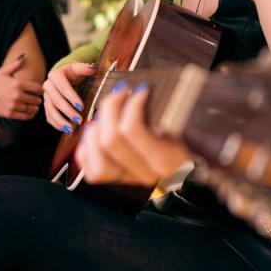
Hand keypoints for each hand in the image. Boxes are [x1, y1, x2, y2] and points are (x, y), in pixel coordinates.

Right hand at [0, 55, 42, 119]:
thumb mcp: (3, 72)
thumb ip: (15, 64)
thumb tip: (24, 56)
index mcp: (17, 84)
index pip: (37, 88)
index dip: (41, 90)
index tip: (40, 91)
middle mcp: (17, 95)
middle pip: (36, 99)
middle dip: (38, 99)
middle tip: (37, 99)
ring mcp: (14, 105)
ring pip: (32, 108)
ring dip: (35, 107)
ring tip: (35, 105)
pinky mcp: (11, 114)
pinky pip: (26, 116)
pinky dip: (30, 115)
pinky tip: (30, 112)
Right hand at [42, 62, 93, 132]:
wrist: (64, 76)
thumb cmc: (73, 73)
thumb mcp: (78, 68)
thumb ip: (85, 68)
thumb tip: (92, 68)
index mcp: (55, 75)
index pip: (63, 87)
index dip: (72, 97)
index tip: (81, 107)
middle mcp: (47, 85)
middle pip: (56, 100)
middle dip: (67, 111)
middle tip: (79, 120)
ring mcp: (46, 96)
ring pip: (50, 110)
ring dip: (60, 120)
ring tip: (71, 129)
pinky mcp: (46, 105)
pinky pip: (49, 116)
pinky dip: (56, 124)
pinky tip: (65, 129)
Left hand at [74, 82, 190, 185]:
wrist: (184, 171)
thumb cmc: (183, 141)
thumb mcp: (182, 128)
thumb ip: (165, 115)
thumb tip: (141, 94)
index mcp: (163, 161)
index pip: (132, 130)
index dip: (132, 104)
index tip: (141, 90)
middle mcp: (143, 174)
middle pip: (110, 138)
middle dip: (111, 107)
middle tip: (122, 92)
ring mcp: (125, 179)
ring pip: (96, 149)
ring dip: (97, 125)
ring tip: (109, 112)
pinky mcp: (111, 180)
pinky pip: (87, 162)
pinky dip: (88, 143)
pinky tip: (99, 130)